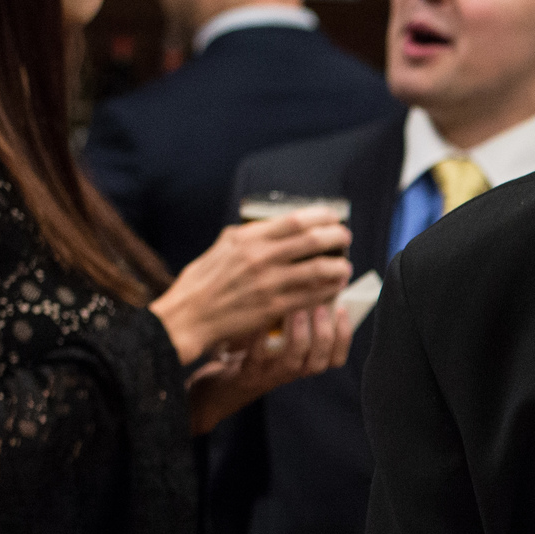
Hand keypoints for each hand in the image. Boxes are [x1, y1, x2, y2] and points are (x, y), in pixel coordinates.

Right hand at [149, 209, 351, 364]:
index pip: (294, 220)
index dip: (320, 216)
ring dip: (339, 267)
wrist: (189, 317)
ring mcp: (269, 283)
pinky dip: (329, 290)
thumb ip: (248, 236)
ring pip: (319, 270)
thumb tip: (271, 226)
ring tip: (345, 266)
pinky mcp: (274, 307)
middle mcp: (260, 258)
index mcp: (247, 239)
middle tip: (346, 238)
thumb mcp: (222, 248)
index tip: (333, 217)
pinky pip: (313, 296)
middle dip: (337, 237)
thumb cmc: (202, 282)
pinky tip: (336, 287)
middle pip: (312, 241)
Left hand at [184, 302, 353, 435]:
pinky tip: (260, 318)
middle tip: (321, 307)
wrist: (219, 384)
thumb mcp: (278, 339)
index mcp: (303, 364)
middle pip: (320, 362)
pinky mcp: (246, 374)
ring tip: (296, 310)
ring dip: (299, 336)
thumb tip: (316, 285)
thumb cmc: (252, 354)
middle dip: (324, 334)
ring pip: (293, 361)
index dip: (343, 336)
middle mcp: (291, 373)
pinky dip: (259, 338)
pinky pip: (256, 357)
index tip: (342, 309)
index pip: (336, 358)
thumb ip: (297, 320)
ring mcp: (269, 375)